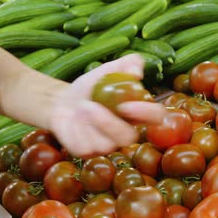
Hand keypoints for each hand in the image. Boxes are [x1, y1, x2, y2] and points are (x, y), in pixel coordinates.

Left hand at [48, 54, 165, 157]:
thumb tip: (137, 71)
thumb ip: (127, 64)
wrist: (62, 101)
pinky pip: (85, 148)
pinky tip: (72, 121)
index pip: (155, 117)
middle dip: (110, 123)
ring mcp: (106, 145)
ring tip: (80, 108)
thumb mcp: (108, 71)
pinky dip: (75, 131)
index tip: (128, 104)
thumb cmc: (90, 88)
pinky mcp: (87, 152)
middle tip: (92, 106)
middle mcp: (124, 133)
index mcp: (136, 113)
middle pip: (128, 138)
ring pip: (104, 145)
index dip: (146, 114)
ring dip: (88, 123)